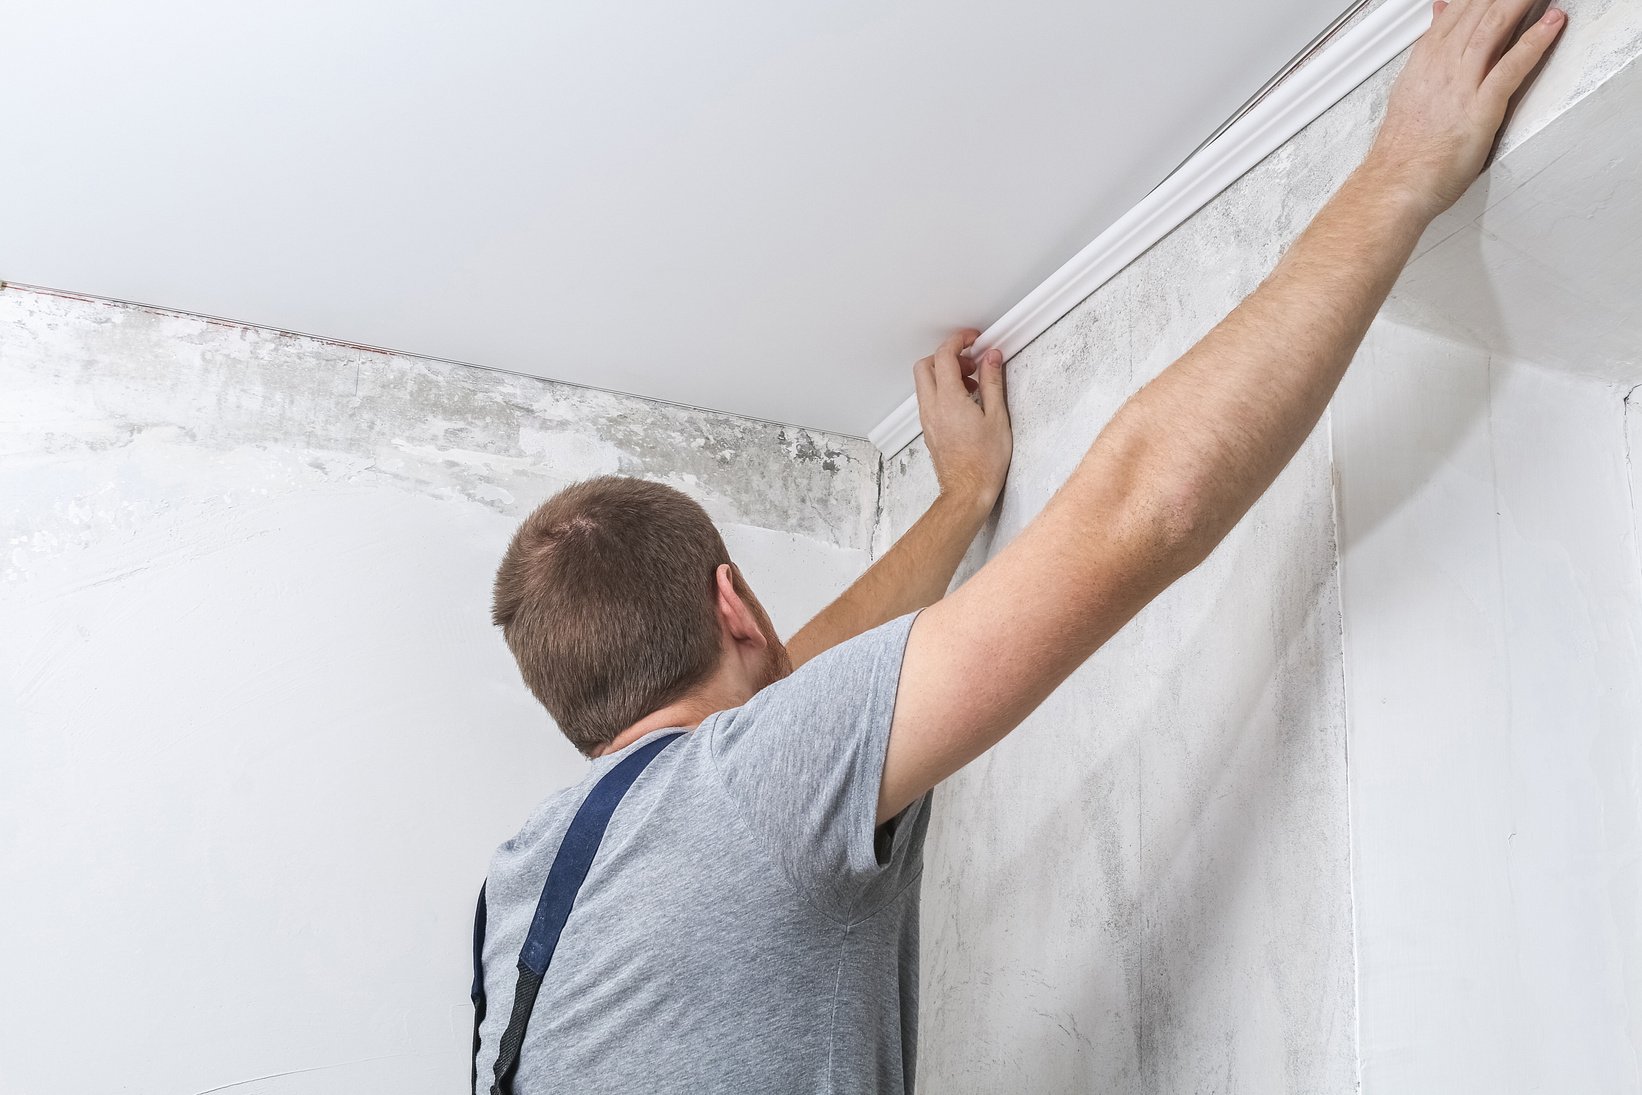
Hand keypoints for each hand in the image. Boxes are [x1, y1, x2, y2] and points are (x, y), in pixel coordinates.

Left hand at [913, 329, 1011, 512]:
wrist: (967, 491)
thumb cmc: (984, 462)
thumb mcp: (997, 417)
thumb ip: (992, 382)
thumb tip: (991, 358)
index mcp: (948, 400)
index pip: (944, 356)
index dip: (958, 340)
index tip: (973, 339)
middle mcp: (932, 407)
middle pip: (926, 365)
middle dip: (947, 355)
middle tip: (971, 360)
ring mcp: (928, 419)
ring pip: (925, 382)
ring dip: (945, 373)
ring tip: (972, 382)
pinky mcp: (930, 429)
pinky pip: (929, 399)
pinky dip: (943, 389)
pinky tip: (965, 400)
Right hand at [1365, 0, 1564, 216]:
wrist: (1394, 183)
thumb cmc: (1404, 149)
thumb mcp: (1412, 90)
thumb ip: (1431, 53)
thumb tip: (1439, 21)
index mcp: (1426, 61)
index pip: (1457, 10)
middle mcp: (1443, 66)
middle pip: (1478, 11)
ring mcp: (1461, 86)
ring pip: (1493, 28)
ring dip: (1520, 2)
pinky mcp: (1480, 108)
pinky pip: (1510, 68)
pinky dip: (1534, 42)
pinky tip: (1551, 24)